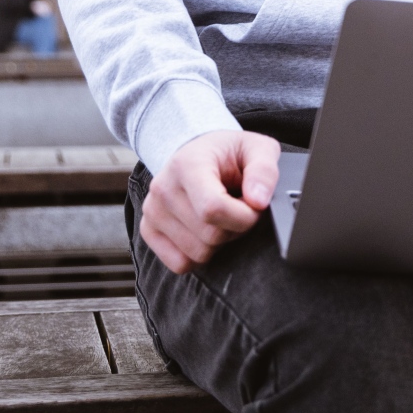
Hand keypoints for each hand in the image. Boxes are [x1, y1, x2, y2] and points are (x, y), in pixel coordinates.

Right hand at [140, 130, 280, 272]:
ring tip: (222, 215)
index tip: (254, 207)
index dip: (243, 217)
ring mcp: (152, 211)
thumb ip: (264, 171)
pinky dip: (200, 254)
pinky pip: (180, 264)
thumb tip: (259, 201)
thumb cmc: (229, 153)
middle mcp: (163, 188)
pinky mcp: (148, 230)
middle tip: (239, 207)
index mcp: (188, 164)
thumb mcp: (257, 148)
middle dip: (236, 228)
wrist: (198, 152)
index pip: (213, 209)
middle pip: (210, 235)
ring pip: (198, 253)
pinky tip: (206, 230)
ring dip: (220, 241)